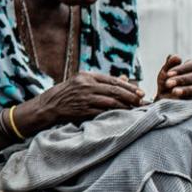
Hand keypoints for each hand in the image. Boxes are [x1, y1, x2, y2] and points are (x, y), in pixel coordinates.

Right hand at [24, 71, 145, 127]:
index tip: (140, 92)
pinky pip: (102, 112)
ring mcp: (84, 98)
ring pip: (111, 102)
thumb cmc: (68, 93)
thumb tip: (125, 78)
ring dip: (125, 106)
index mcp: (86, 76)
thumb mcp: (83, 82)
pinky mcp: (82, 110)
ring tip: (135, 109)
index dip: (128, 87)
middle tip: (142, 101)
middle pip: (114, 90)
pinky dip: (114, 113)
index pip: (113, 80)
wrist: (49, 105)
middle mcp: (86, 85)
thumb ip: (103, 81)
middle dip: (131, 96)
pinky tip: (122, 115)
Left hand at [154, 54, 191, 100]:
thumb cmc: (167, 82)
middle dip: (182, 80)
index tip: (168, 74)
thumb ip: (170, 64)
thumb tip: (177, 57)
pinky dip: (187, 98)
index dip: (182, 69)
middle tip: (168, 83)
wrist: (164, 100)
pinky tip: (177, 99)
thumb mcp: (165, 72)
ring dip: (185, 90)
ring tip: (173, 91)